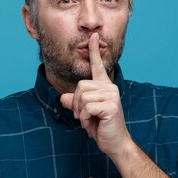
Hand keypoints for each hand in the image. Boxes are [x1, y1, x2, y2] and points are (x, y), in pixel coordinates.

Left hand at [60, 33, 131, 155]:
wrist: (114, 142)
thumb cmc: (100, 126)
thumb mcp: (83, 113)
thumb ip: (74, 103)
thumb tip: (63, 98)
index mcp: (104, 86)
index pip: (98, 66)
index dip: (94, 50)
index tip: (93, 36)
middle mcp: (109, 87)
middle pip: (80, 86)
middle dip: (77, 104)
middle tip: (85, 116)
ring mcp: (111, 95)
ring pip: (82, 97)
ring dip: (81, 113)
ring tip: (91, 120)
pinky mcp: (111, 105)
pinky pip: (87, 108)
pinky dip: (86, 119)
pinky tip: (95, 123)